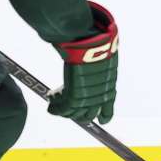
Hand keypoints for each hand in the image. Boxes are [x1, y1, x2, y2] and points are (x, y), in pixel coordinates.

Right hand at [49, 2, 118, 123]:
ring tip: (53, 103)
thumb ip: (99, 64)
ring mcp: (88, 95)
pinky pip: (63, 108)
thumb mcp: (104, 55)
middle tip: (66, 109)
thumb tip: (96, 55)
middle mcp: (100, 94)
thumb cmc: (98, 42)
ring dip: (62, 110)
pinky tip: (50, 101)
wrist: (92, 40)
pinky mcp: (75, 94)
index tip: (101, 121)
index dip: (103, 116)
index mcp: (110, 85)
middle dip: (76, 114)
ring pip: (73, 112)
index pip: (108, 108)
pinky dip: (56, 107)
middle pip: (88, 114)